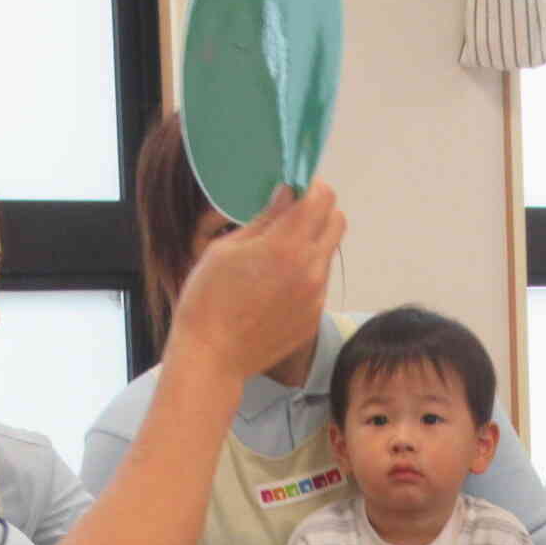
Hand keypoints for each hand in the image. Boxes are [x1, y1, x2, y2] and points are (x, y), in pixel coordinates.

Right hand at [168, 184, 343, 381]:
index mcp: (287, 245)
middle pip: (337, 221)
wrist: (214, 356)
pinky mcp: (314, 317)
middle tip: (290, 217)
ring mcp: (317, 296)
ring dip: (311, 244)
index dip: (310, 188)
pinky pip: (319, 284)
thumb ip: (264, 219)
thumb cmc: (208, 297)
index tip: (294, 190)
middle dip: (318, 211)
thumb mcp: (226, 248)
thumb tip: (286, 194)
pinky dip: (305, 275)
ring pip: (328, 253)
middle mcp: (311, 269)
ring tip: (276, 258)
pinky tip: (275, 287)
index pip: (322, 198)